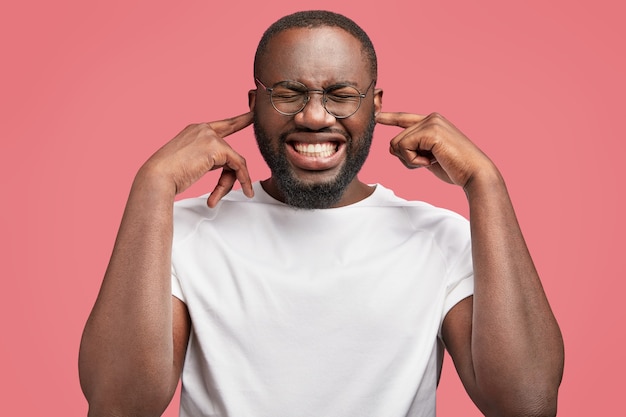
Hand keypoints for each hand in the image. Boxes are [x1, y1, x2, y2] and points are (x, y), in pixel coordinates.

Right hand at [138, 112, 253, 206]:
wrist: (156, 178)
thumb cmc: (167, 176)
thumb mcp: (190, 163)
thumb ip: (209, 160)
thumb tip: (227, 168)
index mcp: (195, 130)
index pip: (223, 125)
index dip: (239, 120)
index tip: (252, 114)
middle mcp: (203, 129)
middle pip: (230, 151)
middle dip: (236, 166)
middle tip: (251, 164)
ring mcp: (210, 136)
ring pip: (234, 161)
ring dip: (228, 183)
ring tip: (215, 198)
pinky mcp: (216, 147)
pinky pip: (238, 165)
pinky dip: (243, 180)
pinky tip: (245, 191)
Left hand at [376, 112, 496, 188]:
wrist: (474, 173)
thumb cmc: (455, 168)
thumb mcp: (428, 158)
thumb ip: (413, 150)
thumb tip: (392, 148)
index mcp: (433, 122)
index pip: (405, 119)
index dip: (390, 118)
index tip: (377, 116)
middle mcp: (431, 118)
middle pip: (396, 139)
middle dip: (406, 158)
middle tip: (428, 163)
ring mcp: (431, 122)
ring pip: (397, 144)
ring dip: (410, 160)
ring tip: (431, 161)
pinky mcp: (430, 130)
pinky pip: (404, 147)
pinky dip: (413, 160)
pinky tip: (430, 162)